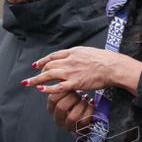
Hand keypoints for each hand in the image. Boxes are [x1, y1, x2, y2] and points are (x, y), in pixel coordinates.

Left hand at [20, 46, 141, 95]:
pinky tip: (40, 89)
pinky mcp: (75, 83)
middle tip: (34, 77)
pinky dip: (47, 88)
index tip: (36, 64)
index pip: (53, 56)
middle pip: (49, 65)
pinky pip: (57, 86)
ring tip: (28, 83)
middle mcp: (69, 60)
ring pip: (49, 74)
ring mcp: (71, 72)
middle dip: (39, 71)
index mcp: (73, 52)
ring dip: (36, 79)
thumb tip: (76, 58)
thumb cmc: (106, 60)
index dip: (43, 60)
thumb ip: (79, 55)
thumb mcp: (89, 52)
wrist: (113, 66)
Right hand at [47, 89, 94, 133]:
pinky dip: (89, 111)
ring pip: (72, 117)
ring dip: (81, 106)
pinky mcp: (79, 129)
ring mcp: (68, 125)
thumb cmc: (74, 101)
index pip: (52, 99)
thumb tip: (61, 76)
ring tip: (85, 99)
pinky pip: (84, 121)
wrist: (83, 117)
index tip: (69, 85)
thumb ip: (61, 87)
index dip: (61, 90)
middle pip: (61, 107)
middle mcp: (58, 118)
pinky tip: (91, 104)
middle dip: (72, 98)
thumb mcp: (66, 94)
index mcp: (52, 109)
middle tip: (79, 93)